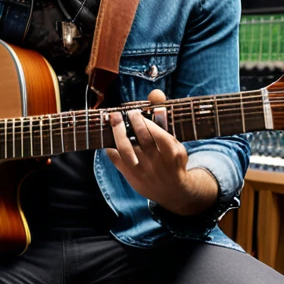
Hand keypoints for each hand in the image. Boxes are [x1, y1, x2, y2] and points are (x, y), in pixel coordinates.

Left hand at [105, 89, 217, 216]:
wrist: (173, 191)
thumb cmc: (172, 159)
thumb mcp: (174, 140)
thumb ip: (163, 116)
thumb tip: (155, 93)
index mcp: (172, 152)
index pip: (158, 134)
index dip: (145, 121)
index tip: (136, 111)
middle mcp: (157, 162)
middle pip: (142, 139)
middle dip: (132, 122)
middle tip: (125, 112)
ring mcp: (144, 170)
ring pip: (127, 149)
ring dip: (118, 132)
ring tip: (114, 118)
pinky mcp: (132, 177)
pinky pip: (117, 161)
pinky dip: (111, 148)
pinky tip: (109, 139)